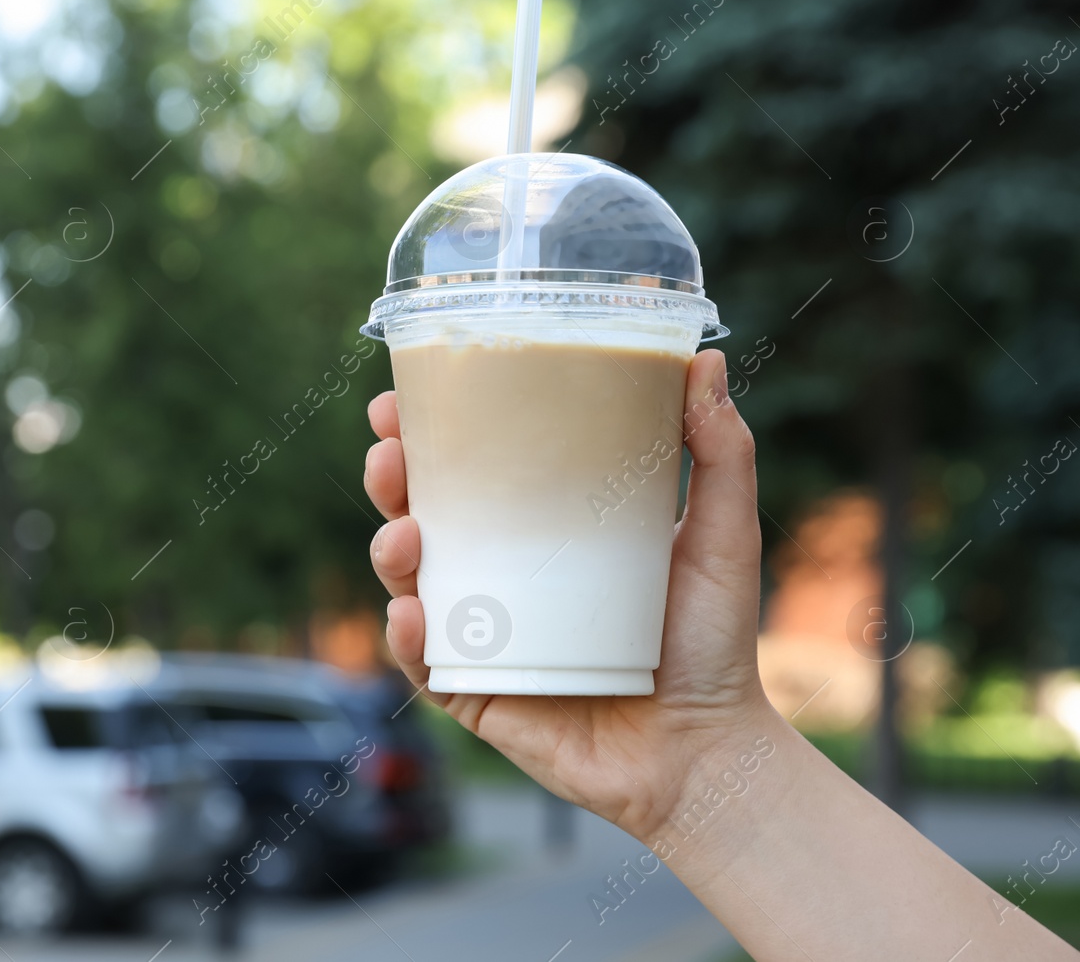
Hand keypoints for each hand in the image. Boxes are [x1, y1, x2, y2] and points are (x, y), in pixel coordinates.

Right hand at [363, 348, 776, 841]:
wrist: (708, 751)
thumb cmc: (714, 643)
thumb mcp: (722, 533)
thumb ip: (719, 451)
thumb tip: (708, 358)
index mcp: (542, 532)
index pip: (471, 470)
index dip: (428, 433)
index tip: (407, 398)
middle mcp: (501, 577)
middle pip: (422, 515)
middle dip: (391, 479)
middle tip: (391, 454)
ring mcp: (483, 636)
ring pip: (408, 583)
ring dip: (387, 550)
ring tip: (405, 532)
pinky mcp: (475, 694)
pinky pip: (425, 663)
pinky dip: (408, 637)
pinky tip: (414, 611)